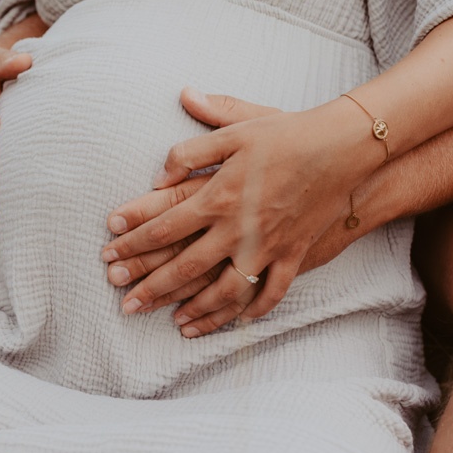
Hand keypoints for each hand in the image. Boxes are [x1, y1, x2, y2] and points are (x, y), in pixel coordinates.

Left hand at [101, 87, 377, 336]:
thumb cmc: (286, 134)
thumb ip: (191, 148)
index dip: (133, 241)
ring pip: (225, 290)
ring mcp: (267, 246)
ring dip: (197, 310)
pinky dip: (250, 313)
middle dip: (152, 287)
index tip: (109, 253)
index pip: (164, 225)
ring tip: (174, 323)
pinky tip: (232, 323)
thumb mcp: (235, 129)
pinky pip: (270, 294)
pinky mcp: (293, 255)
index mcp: (218, 195)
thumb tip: (159, 171)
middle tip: (125, 303)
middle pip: (186, 266)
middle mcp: (238, 227)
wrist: (343, 149)